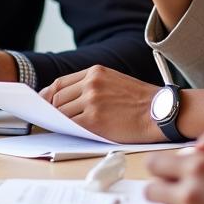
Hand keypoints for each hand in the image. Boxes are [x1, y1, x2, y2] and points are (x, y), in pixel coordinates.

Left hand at [40, 66, 162, 142]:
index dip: (48, 95)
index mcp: (95, 72)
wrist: (159, 112)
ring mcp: (91, 101)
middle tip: (50, 120)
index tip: (44, 103)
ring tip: (64, 127)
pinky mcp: (94, 120)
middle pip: (57, 98)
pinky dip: (68, 129)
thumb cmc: (140, 101)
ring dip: (60, 121)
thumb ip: (90, 86)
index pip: (60, 83)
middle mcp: (91, 83)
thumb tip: (64, 99)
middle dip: (52, 110)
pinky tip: (72, 132)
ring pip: (61, 112)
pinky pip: (71, 125)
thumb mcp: (114, 81)